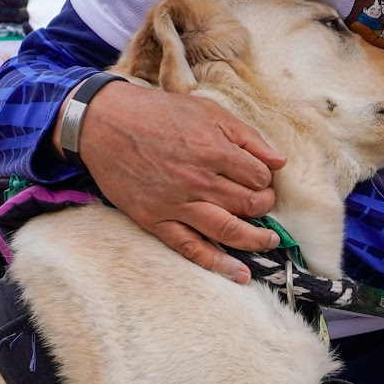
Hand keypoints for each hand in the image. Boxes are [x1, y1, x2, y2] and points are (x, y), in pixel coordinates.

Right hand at [75, 83, 282, 282]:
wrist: (104, 124)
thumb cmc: (157, 113)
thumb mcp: (207, 110)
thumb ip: (246, 137)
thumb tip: (280, 161)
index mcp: (213, 149)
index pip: (259, 176)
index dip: (267, 180)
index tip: (262, 180)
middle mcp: (198, 180)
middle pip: (248, 204)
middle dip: (264, 206)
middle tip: (263, 204)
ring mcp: (176, 204)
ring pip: (228, 230)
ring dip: (255, 240)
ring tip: (268, 242)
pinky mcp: (156, 220)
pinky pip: (191, 248)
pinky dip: (218, 263)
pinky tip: (240, 274)